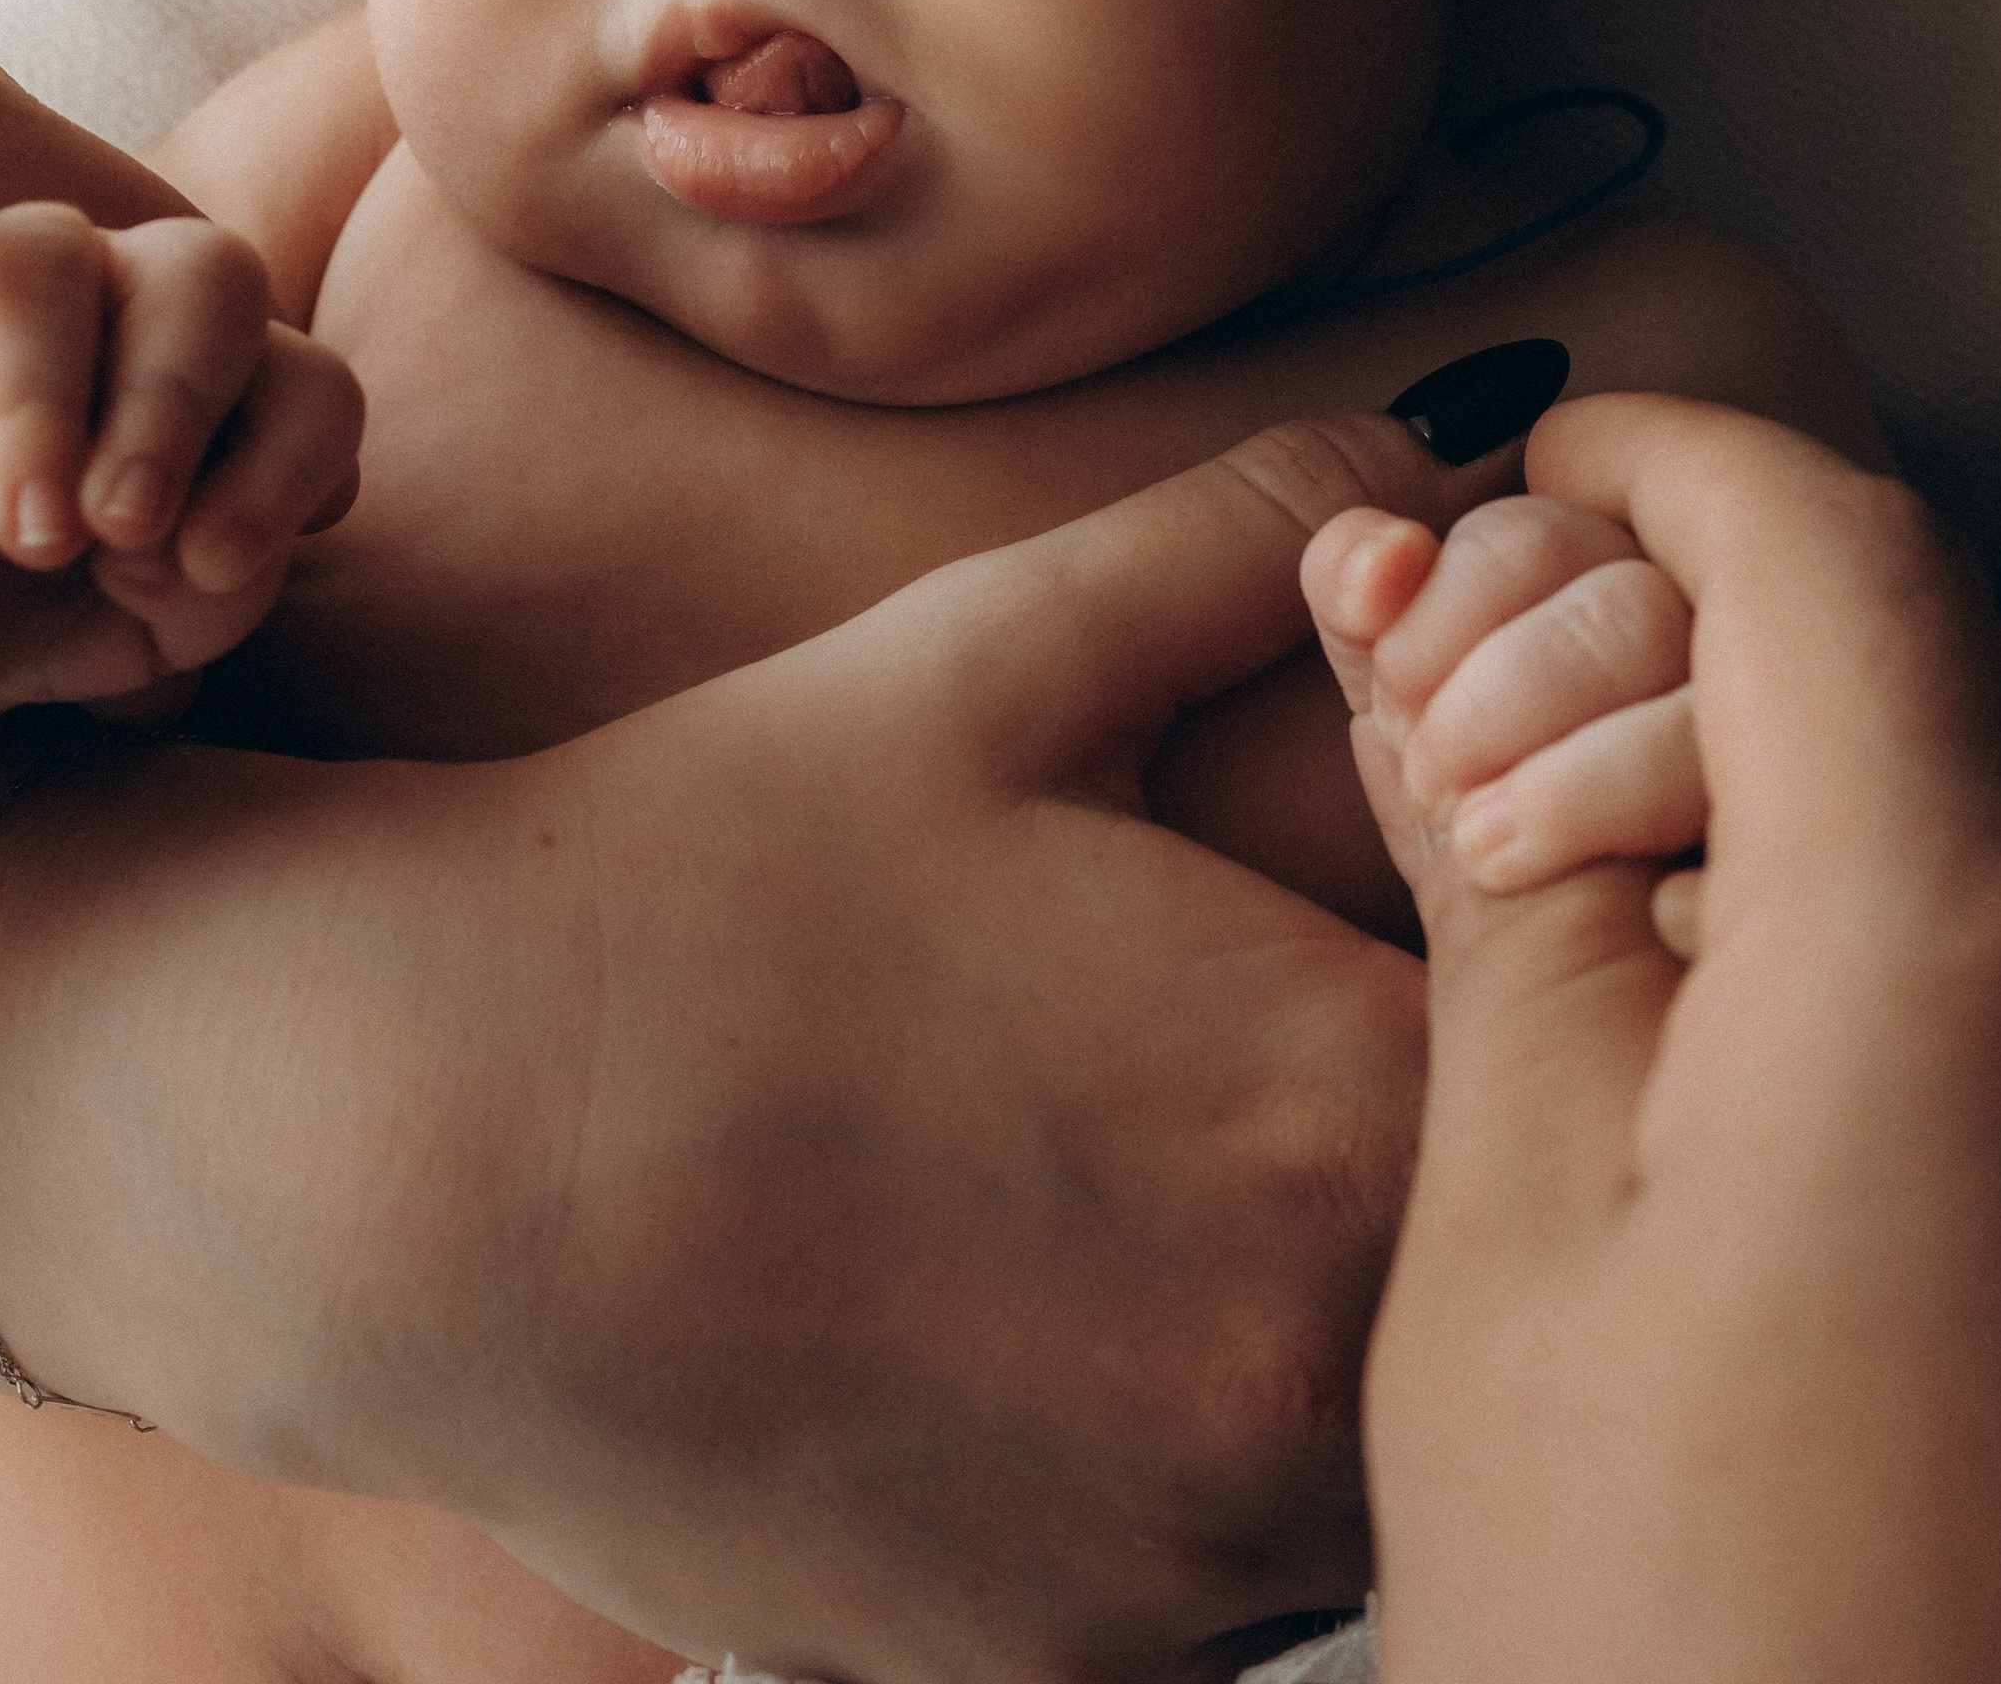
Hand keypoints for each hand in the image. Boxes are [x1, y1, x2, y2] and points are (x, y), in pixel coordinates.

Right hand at [0, 130, 362, 744]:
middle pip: (214, 276)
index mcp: (209, 387)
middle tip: (125, 528)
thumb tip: (214, 548)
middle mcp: (120, 301)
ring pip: (55, 245)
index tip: (213, 564)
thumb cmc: (5, 618)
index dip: (285, 464)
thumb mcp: (135, 628)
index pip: (306, 385)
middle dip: (180, 403)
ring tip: (27, 522)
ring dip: (46, 384)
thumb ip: (210, 584)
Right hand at [0, 412, 1526, 1680]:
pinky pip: (1208, 1574)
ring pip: (1364, 1438)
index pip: (1586, 1044)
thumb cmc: (706, 869)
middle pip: (1497, 1261)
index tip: (1398, 905)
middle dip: (1412, 1144)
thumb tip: (1438, 439)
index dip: (1514, 956)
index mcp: (1338, 1095)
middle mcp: (1309, 1367)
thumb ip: (1248, 535)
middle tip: (1223, 1042)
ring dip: (1300, 1317)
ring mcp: (1186, 1556)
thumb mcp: (988, 653)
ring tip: (1107, 1183)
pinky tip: (1012, 1326)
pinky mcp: (1059, 1664)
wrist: (413, 1147)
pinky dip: (1163, 1462)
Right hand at [1340, 397, 2000, 1683]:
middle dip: (1694, 613)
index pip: (1830, 550)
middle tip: (1491, 693)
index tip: (1545, 459)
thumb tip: (1449, 664)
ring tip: (1559, 868)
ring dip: (1779, 758)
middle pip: (1928, 651)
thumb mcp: (1500, 1224)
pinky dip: (1856, 911)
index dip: (1665, 461)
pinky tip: (1681, 1023)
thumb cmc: (1672, 1654)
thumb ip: (1504, 895)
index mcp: (1940, 955)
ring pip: (1990, 799)